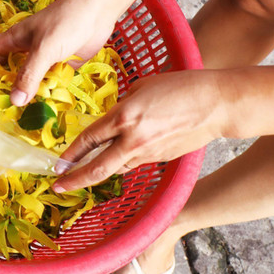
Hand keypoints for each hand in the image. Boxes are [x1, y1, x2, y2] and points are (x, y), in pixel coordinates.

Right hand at [0, 0, 118, 105]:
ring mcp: (42, 59)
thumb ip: (30, 74)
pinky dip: (45, 97)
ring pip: (26, 81)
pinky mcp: (60, 66)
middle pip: (2, 71)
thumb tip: (15, 102)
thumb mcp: (44, 48)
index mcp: (13, 40)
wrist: (98, 9)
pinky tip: (42, 113)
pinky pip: (48, 85)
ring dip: (21, 95)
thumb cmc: (65, 21)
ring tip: (9, 120)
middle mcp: (24, 51)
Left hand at [51, 70, 226, 191]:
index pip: (88, 140)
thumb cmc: (180, 87)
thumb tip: (113, 116)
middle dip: (74, 180)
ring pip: (115, 168)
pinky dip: (121, 163)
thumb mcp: (141, 88)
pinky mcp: (161, 159)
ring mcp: (148, 152)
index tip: (56, 165)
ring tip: (80, 175)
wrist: (216, 104)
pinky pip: (134, 163)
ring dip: (98, 172)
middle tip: (57, 187)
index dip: (69, 154)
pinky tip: (114, 159)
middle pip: (97, 168)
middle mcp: (132, 139)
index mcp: (124, 117)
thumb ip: (121, 105)